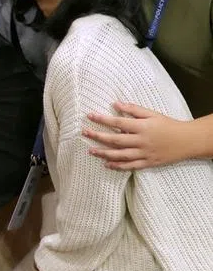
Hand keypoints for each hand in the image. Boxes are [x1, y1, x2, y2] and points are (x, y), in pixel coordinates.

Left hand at [83, 103, 198, 168]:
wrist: (187, 141)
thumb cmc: (167, 124)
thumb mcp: (151, 113)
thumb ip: (133, 109)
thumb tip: (115, 104)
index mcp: (142, 127)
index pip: (118, 123)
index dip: (103, 119)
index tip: (90, 116)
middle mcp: (141, 141)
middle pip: (116, 140)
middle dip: (98, 137)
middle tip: (84, 133)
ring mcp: (145, 154)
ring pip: (121, 155)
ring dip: (104, 153)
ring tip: (90, 151)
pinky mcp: (148, 163)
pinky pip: (131, 166)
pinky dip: (118, 166)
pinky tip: (107, 164)